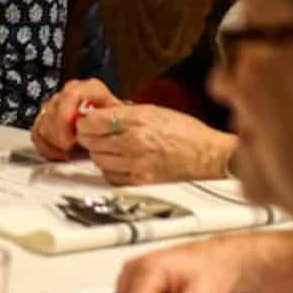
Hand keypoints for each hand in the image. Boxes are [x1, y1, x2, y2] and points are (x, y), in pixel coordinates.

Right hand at [30, 78, 118, 160]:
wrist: (111, 129)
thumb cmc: (115, 125)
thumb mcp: (117, 121)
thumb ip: (104, 120)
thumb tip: (92, 125)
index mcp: (90, 88)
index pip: (70, 96)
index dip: (65, 117)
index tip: (70, 137)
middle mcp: (71, 92)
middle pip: (53, 109)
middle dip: (60, 133)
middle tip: (71, 146)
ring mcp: (57, 103)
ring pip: (43, 121)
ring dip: (54, 140)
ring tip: (69, 150)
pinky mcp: (47, 116)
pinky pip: (37, 131)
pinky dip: (46, 146)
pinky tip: (59, 153)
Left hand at [75, 103, 235, 184]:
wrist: (208, 156)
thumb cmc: (186, 132)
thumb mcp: (153, 111)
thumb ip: (123, 113)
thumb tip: (95, 114)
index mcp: (138, 120)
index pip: (92, 122)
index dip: (85, 122)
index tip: (86, 122)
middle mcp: (135, 142)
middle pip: (91, 142)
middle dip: (91, 138)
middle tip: (98, 135)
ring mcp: (137, 164)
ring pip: (98, 160)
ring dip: (101, 154)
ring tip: (114, 148)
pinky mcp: (140, 182)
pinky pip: (111, 177)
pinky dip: (112, 170)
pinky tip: (123, 162)